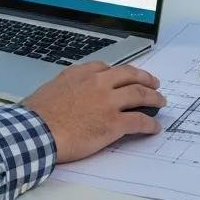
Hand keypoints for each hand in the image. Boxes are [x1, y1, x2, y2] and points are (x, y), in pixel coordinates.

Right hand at [22, 62, 164, 162]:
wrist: (38, 130)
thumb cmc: (39, 113)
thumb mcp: (53, 86)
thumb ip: (69, 84)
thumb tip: (73, 91)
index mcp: (82, 73)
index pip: (108, 68)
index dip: (121, 73)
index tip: (126, 77)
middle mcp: (99, 83)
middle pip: (130, 76)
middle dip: (145, 79)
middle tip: (154, 83)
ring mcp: (108, 102)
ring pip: (140, 94)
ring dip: (154, 98)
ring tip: (160, 101)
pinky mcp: (114, 123)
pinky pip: (139, 120)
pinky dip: (150, 123)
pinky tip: (154, 127)